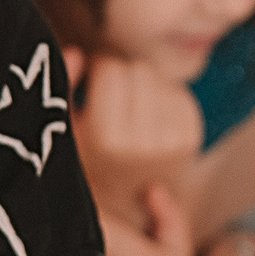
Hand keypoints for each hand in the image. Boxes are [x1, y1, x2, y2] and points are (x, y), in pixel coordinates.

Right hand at [69, 49, 202, 230]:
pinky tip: (149, 115)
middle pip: (138, 70)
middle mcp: (141, 144)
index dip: (100, 68)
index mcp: (106, 140)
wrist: (125, 203)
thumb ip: (63, 88)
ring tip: (130, 105)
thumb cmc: (88, 158)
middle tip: (113, 93)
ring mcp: (171, 143)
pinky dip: (164, 97)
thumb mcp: (64, 128)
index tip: (94, 79)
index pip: (110, 70)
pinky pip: (179, 93)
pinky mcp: (190, 141)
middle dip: (123, 74)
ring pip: (160, 79)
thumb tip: (78, 52)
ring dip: (144, 84)